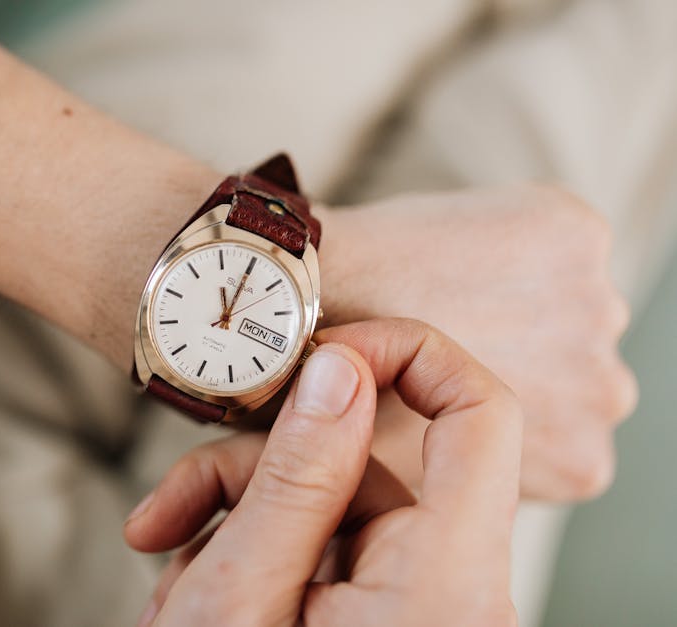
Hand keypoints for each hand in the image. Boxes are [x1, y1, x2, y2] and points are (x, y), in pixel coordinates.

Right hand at [125, 319, 521, 626]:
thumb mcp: (244, 600)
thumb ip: (299, 476)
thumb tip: (340, 368)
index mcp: (445, 588)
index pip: (480, 414)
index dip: (407, 353)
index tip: (319, 356)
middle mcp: (448, 593)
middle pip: (366, 464)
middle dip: (254, 471)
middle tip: (172, 507)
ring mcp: (410, 608)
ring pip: (327, 503)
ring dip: (233, 518)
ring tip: (168, 568)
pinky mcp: (373, 617)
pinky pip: (319, 547)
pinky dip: (250, 553)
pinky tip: (192, 593)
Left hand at [316, 186, 636, 499]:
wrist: (307, 303)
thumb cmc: (341, 397)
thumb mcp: (410, 479)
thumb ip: (458, 486)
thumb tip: (445, 499)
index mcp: (581, 462)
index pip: (557, 436)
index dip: (499, 410)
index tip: (447, 392)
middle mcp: (606, 389)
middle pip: (568, 368)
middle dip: (516, 351)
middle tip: (448, 337)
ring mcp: (596, 306)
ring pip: (561, 301)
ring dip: (517, 295)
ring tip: (440, 293)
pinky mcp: (575, 232)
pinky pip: (547, 234)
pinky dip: (506, 235)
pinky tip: (448, 252)